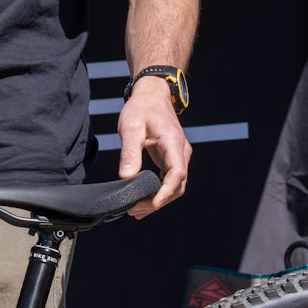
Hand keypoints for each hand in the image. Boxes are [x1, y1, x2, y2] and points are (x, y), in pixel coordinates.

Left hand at [118, 77, 191, 218]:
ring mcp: (179, 156)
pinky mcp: (173, 159)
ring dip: (158, 200)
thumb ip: (129, 152)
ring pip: (176, 186)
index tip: (152, 204)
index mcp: (173, 143)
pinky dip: (159, 193)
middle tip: (134, 210)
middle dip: (158, 201)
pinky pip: (171, 181)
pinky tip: (144, 202)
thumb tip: (126, 177)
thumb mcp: (131, 128)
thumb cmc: (141, 109)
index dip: (166, 192)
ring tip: (136, 211)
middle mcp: (181, 152)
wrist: (152, 96)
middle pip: (178, 185)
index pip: (177, 173)